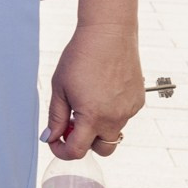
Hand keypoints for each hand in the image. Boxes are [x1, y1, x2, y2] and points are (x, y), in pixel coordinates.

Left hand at [45, 24, 144, 159]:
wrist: (108, 35)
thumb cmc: (80, 58)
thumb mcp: (59, 88)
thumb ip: (56, 116)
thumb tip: (50, 137)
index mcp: (93, 116)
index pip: (78, 151)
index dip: (62, 151)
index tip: (55, 142)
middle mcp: (115, 118)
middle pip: (102, 149)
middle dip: (86, 143)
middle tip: (72, 124)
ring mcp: (129, 111)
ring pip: (113, 132)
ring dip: (98, 127)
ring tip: (86, 101)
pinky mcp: (138, 102)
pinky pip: (123, 117)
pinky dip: (111, 113)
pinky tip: (102, 92)